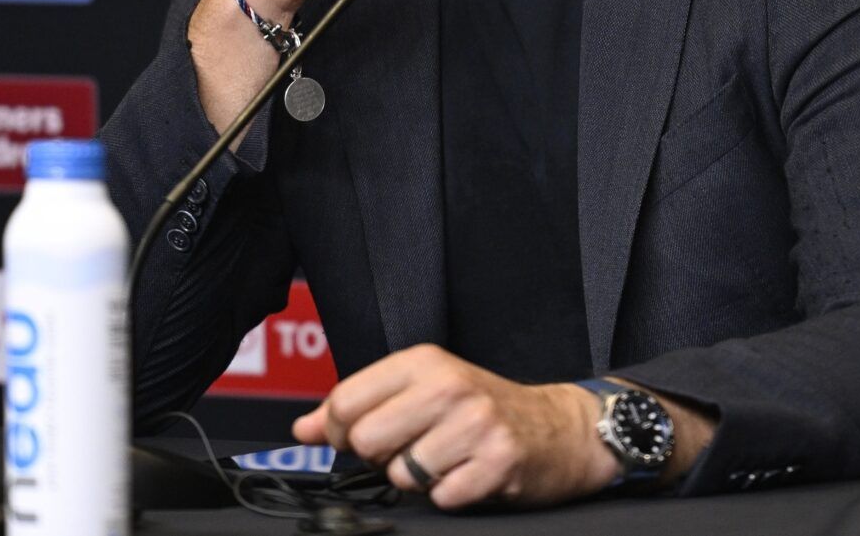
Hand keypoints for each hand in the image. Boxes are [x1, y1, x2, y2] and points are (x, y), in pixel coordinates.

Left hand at [291, 344, 620, 509]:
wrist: (558, 429)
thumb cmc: (481, 409)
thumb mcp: (420, 391)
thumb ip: (359, 407)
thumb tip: (302, 429)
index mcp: (423, 361)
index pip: (345, 400)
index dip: (342, 432)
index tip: (363, 437)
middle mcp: (449, 385)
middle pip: (367, 440)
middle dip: (382, 458)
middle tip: (412, 449)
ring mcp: (476, 423)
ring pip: (402, 473)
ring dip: (418, 479)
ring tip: (446, 460)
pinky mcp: (497, 461)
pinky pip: (441, 498)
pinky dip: (450, 495)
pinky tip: (469, 475)